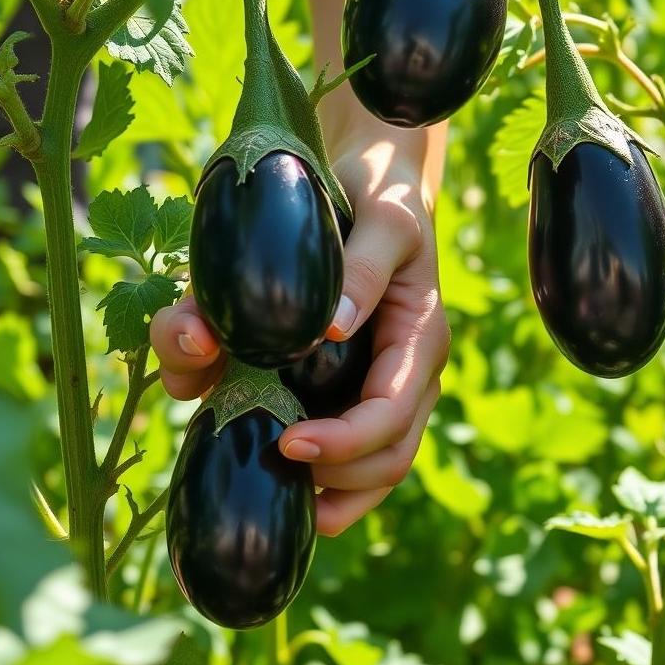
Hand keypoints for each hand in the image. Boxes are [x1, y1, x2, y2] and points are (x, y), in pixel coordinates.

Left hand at [150, 141, 449, 535]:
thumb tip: (332, 329)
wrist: (366, 175)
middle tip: (273, 474)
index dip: (348, 445)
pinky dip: (285, 454)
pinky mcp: (330, 377)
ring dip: (314, 488)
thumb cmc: (384, 195)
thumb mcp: (386, 220)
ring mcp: (364, 382)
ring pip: (358, 467)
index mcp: (418, 342)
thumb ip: (364, 269)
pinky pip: (319, 433)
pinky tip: (246, 447)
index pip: (395, 416)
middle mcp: (396, 374)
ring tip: (265, 489)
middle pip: (384, 461)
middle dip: (333, 485)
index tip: (289, 444)